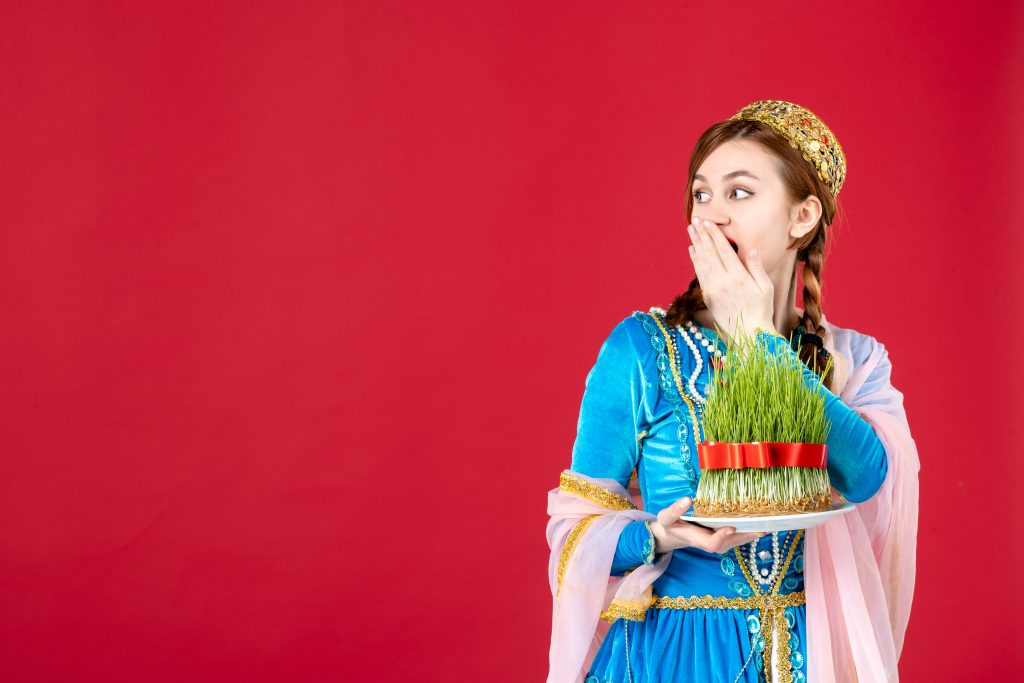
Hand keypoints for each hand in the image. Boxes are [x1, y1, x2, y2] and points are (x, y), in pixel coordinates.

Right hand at [651, 496, 764, 553]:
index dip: (722, 537)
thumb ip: (674, 510)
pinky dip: (748, 532)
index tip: (729, 527)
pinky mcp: (721, 538)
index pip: (712, 544)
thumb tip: (687, 499)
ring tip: (765, 526)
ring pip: (735, 542)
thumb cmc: (670, 524)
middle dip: (744, 537)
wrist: (673, 534)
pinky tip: (760, 524)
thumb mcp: (666, 517)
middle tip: (760, 528)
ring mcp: (716, 541)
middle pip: (730, 544)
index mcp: (696, 538)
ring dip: (750, 535)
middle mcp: (708, 543)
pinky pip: (736, 538)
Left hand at [687, 217, 775, 343]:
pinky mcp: (708, 297)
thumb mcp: (765, 287)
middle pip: (709, 253)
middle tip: (695, 221)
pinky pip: (700, 274)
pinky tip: (693, 250)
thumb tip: (751, 250)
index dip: (714, 234)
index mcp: (738, 277)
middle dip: (702, 235)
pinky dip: (695, 260)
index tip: (707, 223)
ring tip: (691, 231)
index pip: (723, 250)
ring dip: (696, 244)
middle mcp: (723, 281)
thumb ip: (757, 267)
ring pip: (702, 262)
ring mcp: (713, 289)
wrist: (748, 333)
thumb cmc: (762, 309)